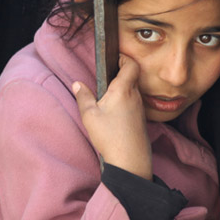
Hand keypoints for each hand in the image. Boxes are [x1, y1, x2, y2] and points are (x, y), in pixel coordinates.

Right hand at [72, 55, 152, 180]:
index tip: (114, 58)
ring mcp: (140, 108)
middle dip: (121, 72)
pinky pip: (134, 103)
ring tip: (107, 95)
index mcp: (123, 90)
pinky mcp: (141, 119)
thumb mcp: (90, 116)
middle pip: (132, 76)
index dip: (124, 58)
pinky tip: (114, 112)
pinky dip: (125, 101)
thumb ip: (83, 97)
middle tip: (107, 76)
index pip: (131, 65)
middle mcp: (135, 96)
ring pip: (133, 90)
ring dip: (123, 88)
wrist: (130, 161)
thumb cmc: (110, 137)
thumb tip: (77, 84)